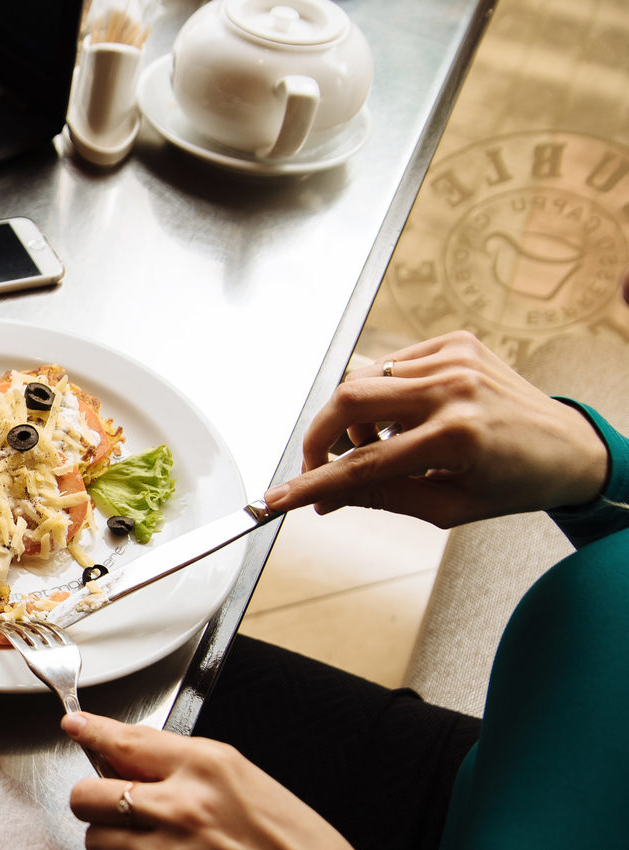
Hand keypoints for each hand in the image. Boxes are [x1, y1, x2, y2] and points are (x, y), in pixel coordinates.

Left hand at [64, 712, 402, 849]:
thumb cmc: (300, 848)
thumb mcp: (247, 782)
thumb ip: (183, 766)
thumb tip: (123, 754)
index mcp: (209, 767)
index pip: (124, 741)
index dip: (91, 732)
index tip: (75, 726)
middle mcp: (184, 808)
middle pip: (88, 795)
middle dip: (94, 799)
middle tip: (114, 805)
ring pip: (97, 841)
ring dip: (114, 842)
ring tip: (153, 846)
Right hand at [264, 331, 608, 526]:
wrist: (570, 446)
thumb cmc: (515, 482)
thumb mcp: (447, 506)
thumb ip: (382, 497)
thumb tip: (327, 500)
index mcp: (458, 437)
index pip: (363, 465)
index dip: (313, 484)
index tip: (279, 497)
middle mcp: (454, 389)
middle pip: (349, 402)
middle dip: (317, 438)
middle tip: (314, 466)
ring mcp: (455, 359)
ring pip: (364, 381)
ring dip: (354, 420)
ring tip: (376, 446)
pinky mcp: (456, 343)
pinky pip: (391, 365)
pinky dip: (382, 395)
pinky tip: (403, 418)